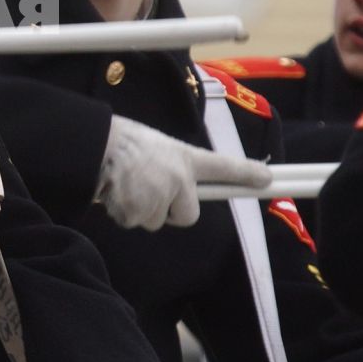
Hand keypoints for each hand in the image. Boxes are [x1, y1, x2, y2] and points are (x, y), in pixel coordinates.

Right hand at [96, 116, 270, 229]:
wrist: (94, 145)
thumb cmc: (121, 141)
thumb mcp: (155, 146)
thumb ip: (172, 168)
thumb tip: (174, 187)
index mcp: (185, 158)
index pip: (223, 166)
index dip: (246, 174)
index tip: (268, 180)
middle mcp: (179, 180)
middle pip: (186, 217)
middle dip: (168, 211)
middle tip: (147, 191)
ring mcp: (160, 198)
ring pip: (153, 220)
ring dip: (138, 209)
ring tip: (124, 183)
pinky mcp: (138, 211)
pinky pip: (130, 220)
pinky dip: (120, 211)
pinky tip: (113, 190)